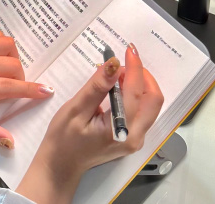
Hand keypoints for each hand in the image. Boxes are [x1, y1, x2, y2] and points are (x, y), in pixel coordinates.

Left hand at [0, 31, 53, 146]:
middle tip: (12, 91)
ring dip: (13, 58)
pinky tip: (0, 60)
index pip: (8, 86)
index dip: (29, 89)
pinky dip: (4, 45)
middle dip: (21, 77)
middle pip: (11, 64)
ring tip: (7, 74)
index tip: (46, 91)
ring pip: (6, 44)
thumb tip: (10, 141)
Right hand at [16, 44, 163, 203]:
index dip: (134, 68)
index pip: (136, 92)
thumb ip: (97, 87)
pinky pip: (143, 111)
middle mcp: (135, 136)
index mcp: (121, 130)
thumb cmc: (63, 138)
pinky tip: (118, 87)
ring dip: (139, 84)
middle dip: (142, 75)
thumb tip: (113, 64)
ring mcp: (136, 138)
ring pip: (151, 105)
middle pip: (153, 99)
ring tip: (117, 73)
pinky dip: (136, 94)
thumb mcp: (76, 109)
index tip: (128, 49)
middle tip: (123, 61)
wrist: (61, 165)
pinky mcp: (132, 137)